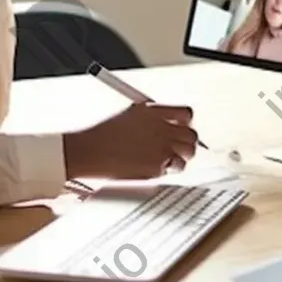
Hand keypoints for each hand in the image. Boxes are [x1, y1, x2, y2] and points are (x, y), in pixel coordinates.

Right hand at [63, 103, 198, 179]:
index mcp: (154, 111)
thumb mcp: (129, 116)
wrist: (90, 151)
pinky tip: (153, 167)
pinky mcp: (157, 167)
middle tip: (180, 147)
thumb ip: (152, 118)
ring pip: (187, 154)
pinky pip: (173, 169)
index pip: (186, 114)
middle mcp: (160, 128)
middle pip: (191, 135)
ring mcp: (161, 148)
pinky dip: (166, 169)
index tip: (182, 127)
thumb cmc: (104, 134)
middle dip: (188, 142)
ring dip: (180, 157)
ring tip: (168, 158)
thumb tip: (168, 125)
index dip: (186, 122)